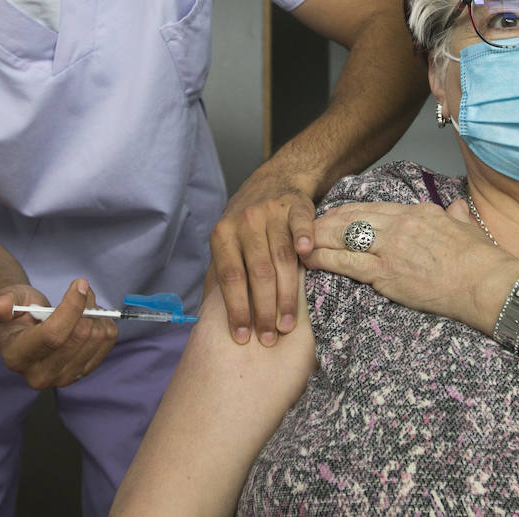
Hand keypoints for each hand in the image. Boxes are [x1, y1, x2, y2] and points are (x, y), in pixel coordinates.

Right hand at [0, 278, 117, 388]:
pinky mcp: (83, 372)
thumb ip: (4, 303)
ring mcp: (63, 378)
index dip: (71, 307)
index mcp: (17, 357)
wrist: (25, 329)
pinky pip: (107, 343)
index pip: (53, 335)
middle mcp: (40, 375)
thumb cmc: (16, 312)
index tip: (80, 284)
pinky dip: (104, 323)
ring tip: (84, 302)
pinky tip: (90, 317)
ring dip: (97, 313)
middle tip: (82, 287)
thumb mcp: (6, 301)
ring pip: (96, 339)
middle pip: (78, 337)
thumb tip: (2, 306)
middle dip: (86, 306)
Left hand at [207, 164, 316, 345]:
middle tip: (269, 338)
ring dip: (286, 294)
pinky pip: (301, 226)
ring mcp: (272, 212)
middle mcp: (245, 222)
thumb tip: (209, 317)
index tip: (242, 337)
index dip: (236, 308)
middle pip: (257, 272)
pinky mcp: (297, 206)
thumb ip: (221, 272)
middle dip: (264, 310)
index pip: (230, 277)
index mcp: (223, 234)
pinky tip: (308, 256)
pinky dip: (304, 239)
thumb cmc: (247, 224)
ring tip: (287, 324)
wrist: (275, 180)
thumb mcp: (227, 241)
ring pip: (281, 257)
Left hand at [301, 201, 518, 331]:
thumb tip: (457, 209)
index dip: (349, 211)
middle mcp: (400, 225)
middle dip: (327, 222)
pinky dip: (325, 260)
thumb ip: (456, 216)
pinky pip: (347, 264)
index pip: (374, 208)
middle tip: (308, 226)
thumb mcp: (468, 228)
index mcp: (417, 213)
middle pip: (353, 218)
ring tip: (300, 244)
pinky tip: (310, 261)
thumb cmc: (482, 260)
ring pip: (344, 237)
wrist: (487, 283)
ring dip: (319, 240)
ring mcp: (391, 249)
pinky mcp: (386, 275)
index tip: (335, 215)